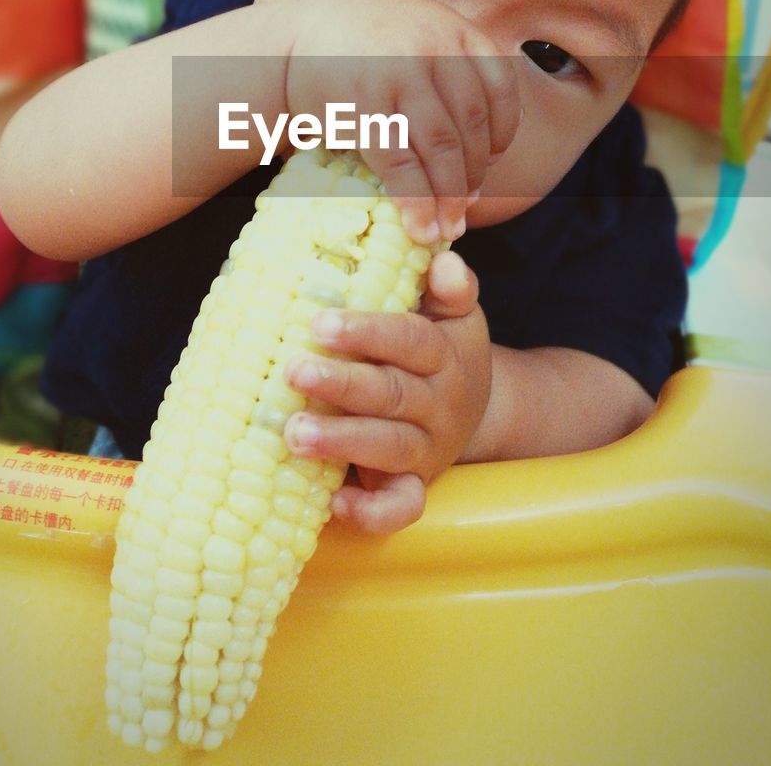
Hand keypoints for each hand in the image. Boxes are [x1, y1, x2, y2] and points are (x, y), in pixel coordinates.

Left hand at [282, 251, 489, 534]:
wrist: (477, 408)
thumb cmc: (440, 347)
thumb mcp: (452, 313)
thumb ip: (447, 287)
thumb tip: (444, 261)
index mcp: (443, 354)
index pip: (409, 340)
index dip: (367, 332)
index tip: (319, 323)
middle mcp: (439, 402)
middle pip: (393, 393)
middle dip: (342, 384)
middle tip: (293, 371)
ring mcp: (428, 448)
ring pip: (391, 446)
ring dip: (343, 441)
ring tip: (294, 433)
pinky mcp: (416, 485)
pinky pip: (401, 506)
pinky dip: (372, 510)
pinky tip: (336, 503)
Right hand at [287, 0, 520, 243]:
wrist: (286, 47)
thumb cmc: (357, 55)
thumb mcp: (415, 39)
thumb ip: (452, 76)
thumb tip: (487, 157)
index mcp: (454, 28)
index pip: (499, 90)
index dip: (501, 135)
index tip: (488, 164)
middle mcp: (433, 45)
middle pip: (470, 124)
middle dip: (473, 175)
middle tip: (465, 209)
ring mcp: (398, 72)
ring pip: (441, 147)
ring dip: (449, 197)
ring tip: (448, 228)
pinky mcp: (365, 104)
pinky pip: (401, 162)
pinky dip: (415, 201)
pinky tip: (419, 227)